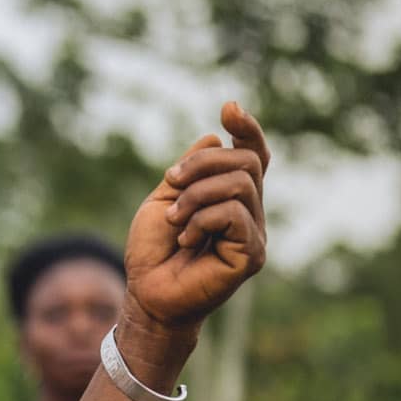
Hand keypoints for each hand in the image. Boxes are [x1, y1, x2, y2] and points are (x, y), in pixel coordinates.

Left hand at [122, 101, 269, 339]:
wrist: (145, 292)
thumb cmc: (152, 250)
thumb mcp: (164, 199)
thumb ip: (189, 171)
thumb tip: (215, 139)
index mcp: (230, 196)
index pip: (253, 155)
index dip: (247, 129)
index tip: (228, 108)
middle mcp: (249, 211)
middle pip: (246, 161)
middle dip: (202, 164)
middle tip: (172, 182)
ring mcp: (254, 233)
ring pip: (239, 183)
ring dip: (195, 194)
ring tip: (176, 219)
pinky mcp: (252, 254)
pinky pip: (234, 213)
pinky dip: (202, 218)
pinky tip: (187, 238)